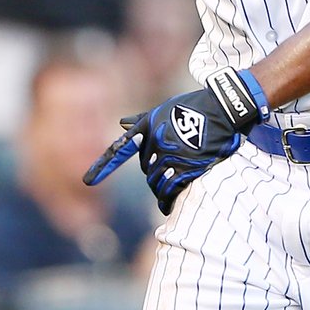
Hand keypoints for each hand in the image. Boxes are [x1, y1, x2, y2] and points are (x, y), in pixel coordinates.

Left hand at [84, 67, 266, 214]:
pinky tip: (170, 202)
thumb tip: (122, 123)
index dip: (103, 166)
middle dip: (155, 174)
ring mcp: (171, 156)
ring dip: (162, 189)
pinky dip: (169, 199)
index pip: (121, 149)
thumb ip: (142, 121)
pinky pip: (171, 190)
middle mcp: (156, 142)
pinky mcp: (187, 167)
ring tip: (172, 189)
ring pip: (157, 183)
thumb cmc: (193, 108)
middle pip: (146, 171)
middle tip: (170, 170)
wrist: (222, 110)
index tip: (87, 181)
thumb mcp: (164, 110)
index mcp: (147, 128)